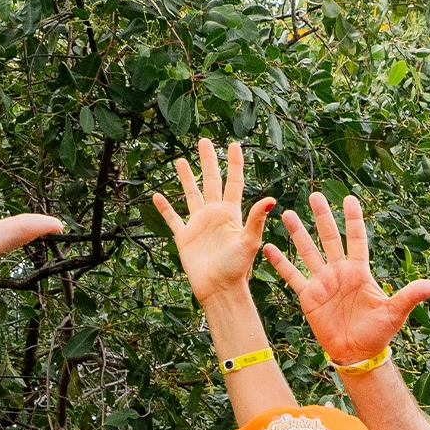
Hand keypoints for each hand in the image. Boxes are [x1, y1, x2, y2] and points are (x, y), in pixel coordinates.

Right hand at [151, 139, 273, 303]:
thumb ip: (256, 219)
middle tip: (204, 141)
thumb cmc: (237, 268)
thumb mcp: (248, 241)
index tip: (233, 144)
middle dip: (208, 161)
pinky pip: (172, 218)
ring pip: (191, 194)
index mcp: (231, 213)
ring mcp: (199, 224)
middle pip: (210, 181)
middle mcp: (215, 215)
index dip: (234, 163)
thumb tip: (272, 199)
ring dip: (185, 177)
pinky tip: (157, 195)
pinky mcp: (184, 236)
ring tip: (180, 160)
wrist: (219, 288)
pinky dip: (165, 208)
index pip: (233, 182)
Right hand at [263, 194, 429, 365]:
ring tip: (287, 213)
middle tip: (315, 194)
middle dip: (323, 217)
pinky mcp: (309, 296)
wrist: (357, 353)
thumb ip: (410, 295)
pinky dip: (281, 262)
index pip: (357, 239)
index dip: (354, 220)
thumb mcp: (395, 312)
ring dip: (298, 233)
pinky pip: (292, 275)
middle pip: (330, 238)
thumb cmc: (378, 333)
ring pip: (308, 251)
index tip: (350, 198)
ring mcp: (323, 282)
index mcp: (360, 272)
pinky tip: (268, 247)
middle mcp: (340, 272)